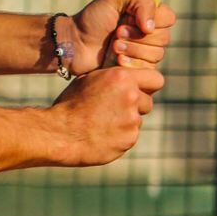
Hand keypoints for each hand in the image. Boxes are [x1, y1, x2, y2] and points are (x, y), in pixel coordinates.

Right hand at [51, 65, 165, 165]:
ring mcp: (132, 120)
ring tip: (101, 123)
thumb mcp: (89, 80)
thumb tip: (128, 76)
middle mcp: (131, 97)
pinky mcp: (129, 139)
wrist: (60, 132)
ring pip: (137, 120)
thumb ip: (113, 78)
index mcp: (122, 77)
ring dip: (126, 121)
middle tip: (115, 109)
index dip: (149, 84)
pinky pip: (130, 136)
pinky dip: (120, 136)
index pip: (156, 78)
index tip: (141, 89)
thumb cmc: (71, 104)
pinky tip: (101, 134)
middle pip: (148, 102)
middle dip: (136, 105)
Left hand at [69, 0, 175, 71]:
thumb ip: (139, 0)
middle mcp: (148, 33)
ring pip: (157, 55)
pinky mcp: (137, 69)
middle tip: (117, 32)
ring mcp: (144, 52)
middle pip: (164, 38)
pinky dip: (132, 64)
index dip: (155, 19)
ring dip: (133, 49)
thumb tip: (151, 26)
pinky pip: (149, 70)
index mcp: (145, 14)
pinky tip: (117, 60)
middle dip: (138, 36)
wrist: (75, 44)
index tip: (132, 18)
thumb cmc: (92, 18)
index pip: (169, 17)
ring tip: (113, 47)